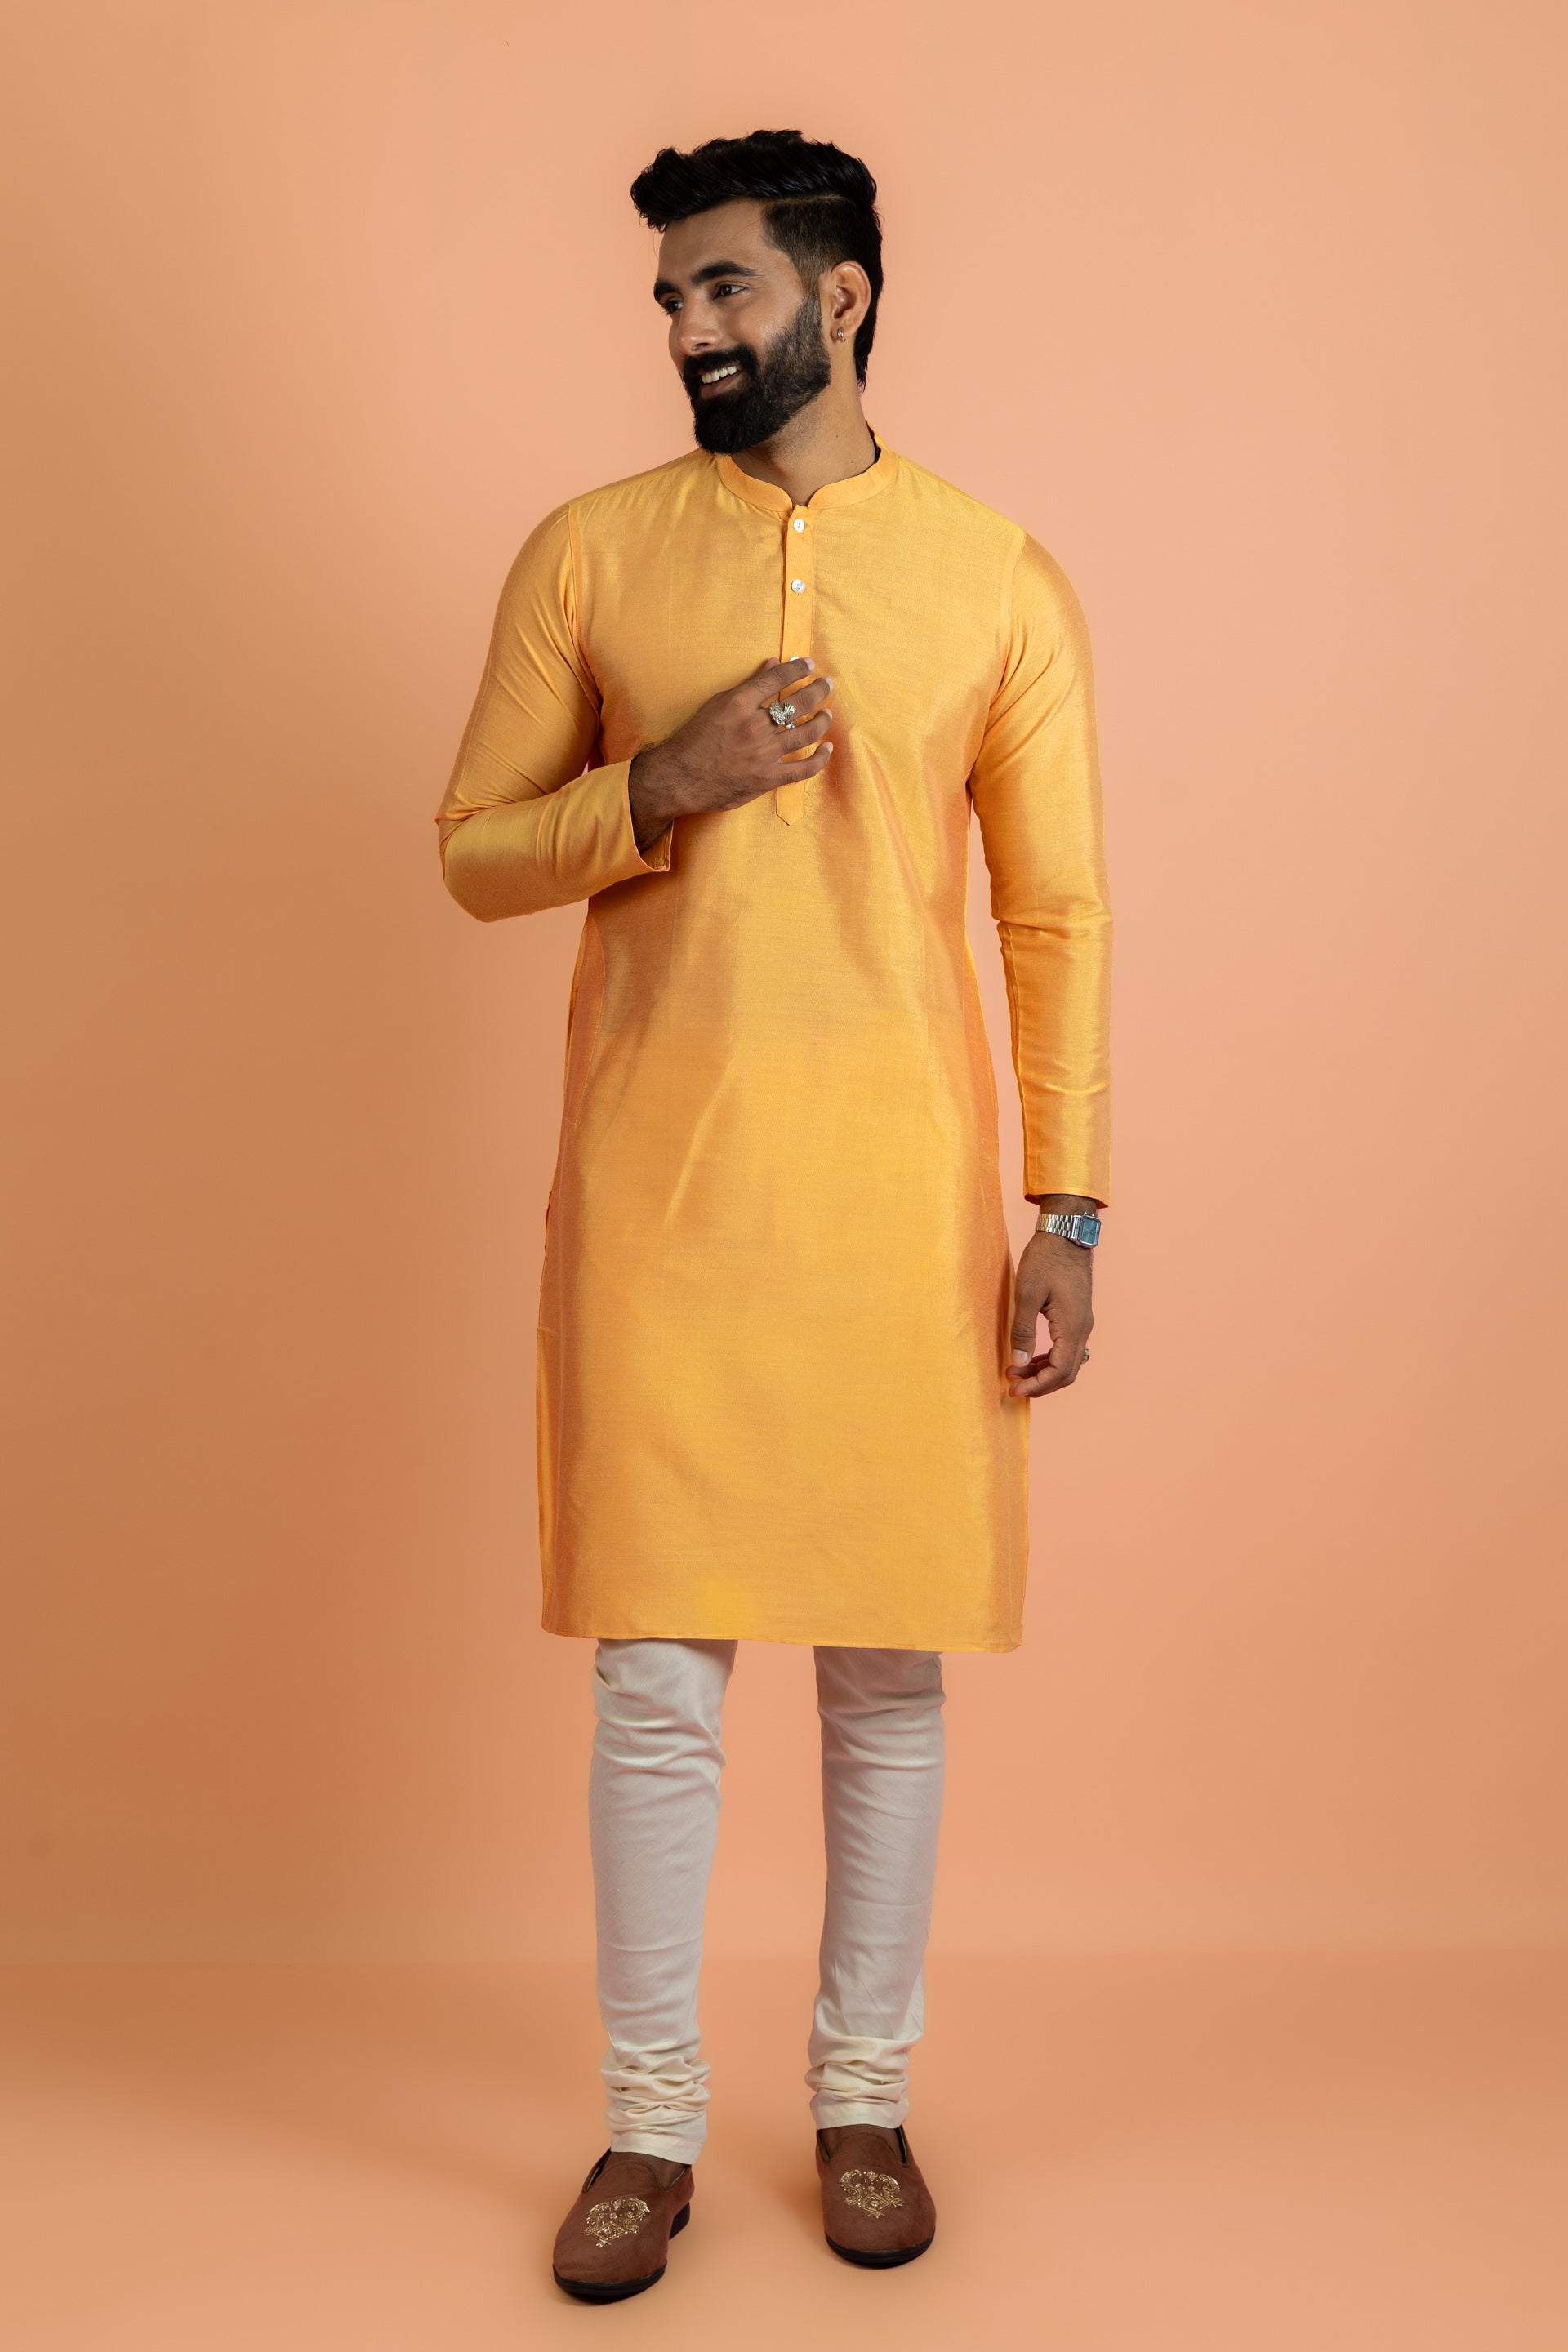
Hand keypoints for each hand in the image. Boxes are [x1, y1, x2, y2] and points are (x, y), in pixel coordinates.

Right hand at [628, 658, 834, 849]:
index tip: (809, 665)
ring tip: (827, 714)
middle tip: (827, 685)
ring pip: (806, 733)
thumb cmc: (693, 739)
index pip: (778, 678)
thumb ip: (746, 685)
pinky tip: (827, 748)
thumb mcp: (716, 704)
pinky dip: (820, 758)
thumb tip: (771, 664)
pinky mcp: (768, 778)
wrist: (679, 778)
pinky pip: (804, 769)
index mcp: (740, 703)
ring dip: (822, 720)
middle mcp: (755, 725)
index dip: (798, 669)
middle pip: (798, 703)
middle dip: (818, 690)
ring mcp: (764, 753)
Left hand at [1006, 1216, 1094, 1399]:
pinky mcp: (1078, 1317)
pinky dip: (1050, 1359)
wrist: (1065, 1235)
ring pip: (1069, 1363)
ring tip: (1018, 1373)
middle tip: (1013, 1387)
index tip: (1013, 1389)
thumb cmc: (1045, 1259)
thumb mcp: (1027, 1293)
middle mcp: (1083, 1329)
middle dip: (1041, 1385)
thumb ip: (1023, 1330)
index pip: (1059, 1372)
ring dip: (1045, 1373)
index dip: (1037, 1386)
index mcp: (1072, 1327)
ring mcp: (1083, 1323)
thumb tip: (1019, 1363)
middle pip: (1067, 1373)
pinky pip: (1068, 1349)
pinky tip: (1032, 1357)